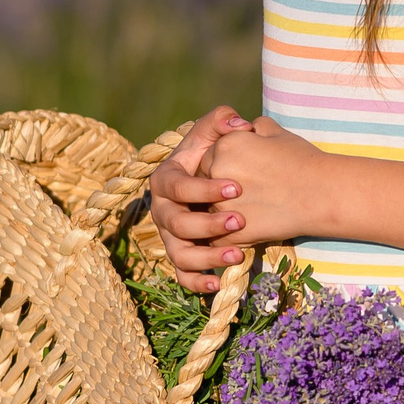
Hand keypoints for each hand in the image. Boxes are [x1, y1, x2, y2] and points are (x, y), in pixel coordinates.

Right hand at [148, 105, 253, 293]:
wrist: (221, 181)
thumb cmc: (217, 154)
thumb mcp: (216, 132)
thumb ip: (223, 119)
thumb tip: (239, 124)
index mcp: (165, 179)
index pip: (177, 186)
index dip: (203, 189)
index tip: (236, 189)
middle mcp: (162, 211)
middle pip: (176, 223)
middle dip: (208, 224)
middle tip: (240, 221)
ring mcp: (170, 236)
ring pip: (179, 253)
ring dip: (206, 257)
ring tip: (237, 255)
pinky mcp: (182, 256)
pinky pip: (183, 275)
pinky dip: (196, 282)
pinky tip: (218, 284)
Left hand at [207, 117, 326, 247]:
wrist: (322, 193)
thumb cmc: (302, 161)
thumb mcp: (276, 133)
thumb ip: (254, 128)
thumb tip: (247, 127)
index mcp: (225, 145)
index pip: (210, 157)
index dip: (224, 166)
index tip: (241, 173)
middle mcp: (217, 171)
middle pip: (203, 184)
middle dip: (216, 190)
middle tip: (243, 193)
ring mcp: (222, 204)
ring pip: (209, 212)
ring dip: (221, 214)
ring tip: (249, 211)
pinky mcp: (232, 232)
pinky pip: (217, 239)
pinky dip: (227, 237)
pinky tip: (247, 230)